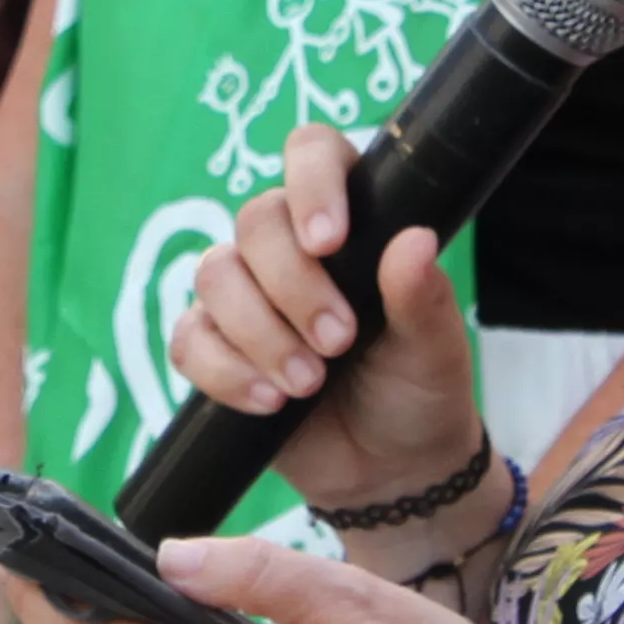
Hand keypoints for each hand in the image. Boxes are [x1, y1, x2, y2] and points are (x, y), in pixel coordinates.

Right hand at [171, 122, 488, 516]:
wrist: (391, 470)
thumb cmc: (419, 390)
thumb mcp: (435, 348)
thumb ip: (422, 296)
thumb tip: (414, 241)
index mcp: (350, 220)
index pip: (312, 153)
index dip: (311, 182)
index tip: (329, 240)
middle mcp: (288, 246)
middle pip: (254, 222)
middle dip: (293, 286)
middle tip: (339, 342)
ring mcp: (245, 296)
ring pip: (214, 276)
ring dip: (261, 333)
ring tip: (308, 384)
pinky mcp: (214, 348)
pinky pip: (189, 339)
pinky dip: (225, 372)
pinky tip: (269, 403)